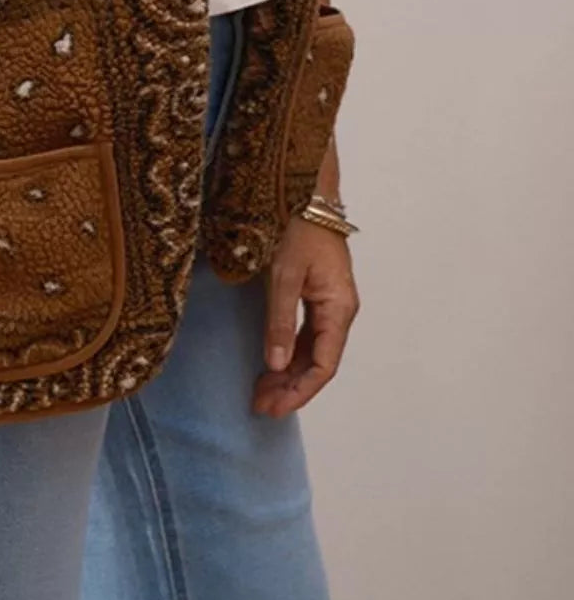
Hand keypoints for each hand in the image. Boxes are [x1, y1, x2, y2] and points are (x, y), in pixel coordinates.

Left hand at [252, 216, 359, 416]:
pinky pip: (307, 335)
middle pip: (318, 362)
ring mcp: (330, 302)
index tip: (274, 408)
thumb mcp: (284, 275)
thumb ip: (279, 321)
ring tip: (261, 393)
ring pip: (311, 350)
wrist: (307, 191)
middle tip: (260, 406)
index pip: (323, 365)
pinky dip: (288, 352)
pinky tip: (271, 365)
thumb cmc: (298, 228)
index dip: (299, 391)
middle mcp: (340, 310)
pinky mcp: (318, 294)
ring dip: (288, 373)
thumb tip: (274, 365)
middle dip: (290, 388)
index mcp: (339, 308)